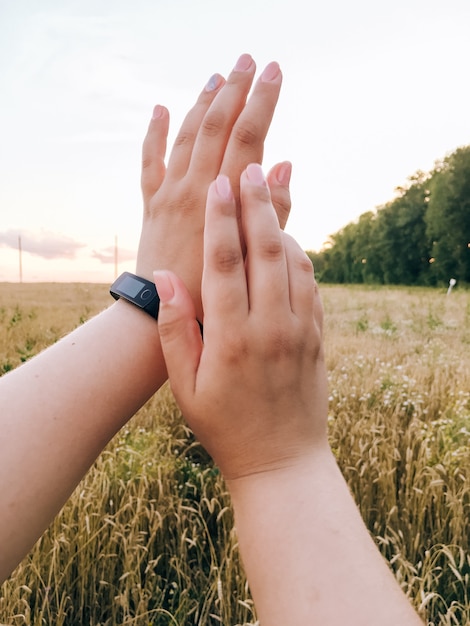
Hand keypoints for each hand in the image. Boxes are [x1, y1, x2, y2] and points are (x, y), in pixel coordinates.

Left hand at [136, 54, 291, 319]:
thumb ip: (271, 213)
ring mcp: (169, 194)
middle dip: (236, 89)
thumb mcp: (252, 260)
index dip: (263, 101)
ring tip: (218, 75)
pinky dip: (153, 134)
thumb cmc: (213, 297)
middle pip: (217, 126)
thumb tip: (282, 165)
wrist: (156, 317)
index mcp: (223, 202)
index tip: (275, 71)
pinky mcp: (151, 204)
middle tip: (250, 59)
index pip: (248, 137)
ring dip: (202, 102)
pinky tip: (159, 108)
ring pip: (186, 135)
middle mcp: (194, 190)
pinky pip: (149, 161)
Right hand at [154, 163, 327, 479]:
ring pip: (293, 261)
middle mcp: (270, 327)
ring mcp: (299, 330)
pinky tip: (288, 236)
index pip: (226, 263)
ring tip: (269, 189)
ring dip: (280, 222)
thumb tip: (164, 278)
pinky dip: (300, 253)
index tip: (219, 184)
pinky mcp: (316, 336)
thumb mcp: (186, 386)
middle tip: (250, 166)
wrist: (282, 460)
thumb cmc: (224, 426)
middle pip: (265, 251)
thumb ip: (174, 330)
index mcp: (231, 338)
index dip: (222, 219)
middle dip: (257, 205)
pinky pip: (310, 283)